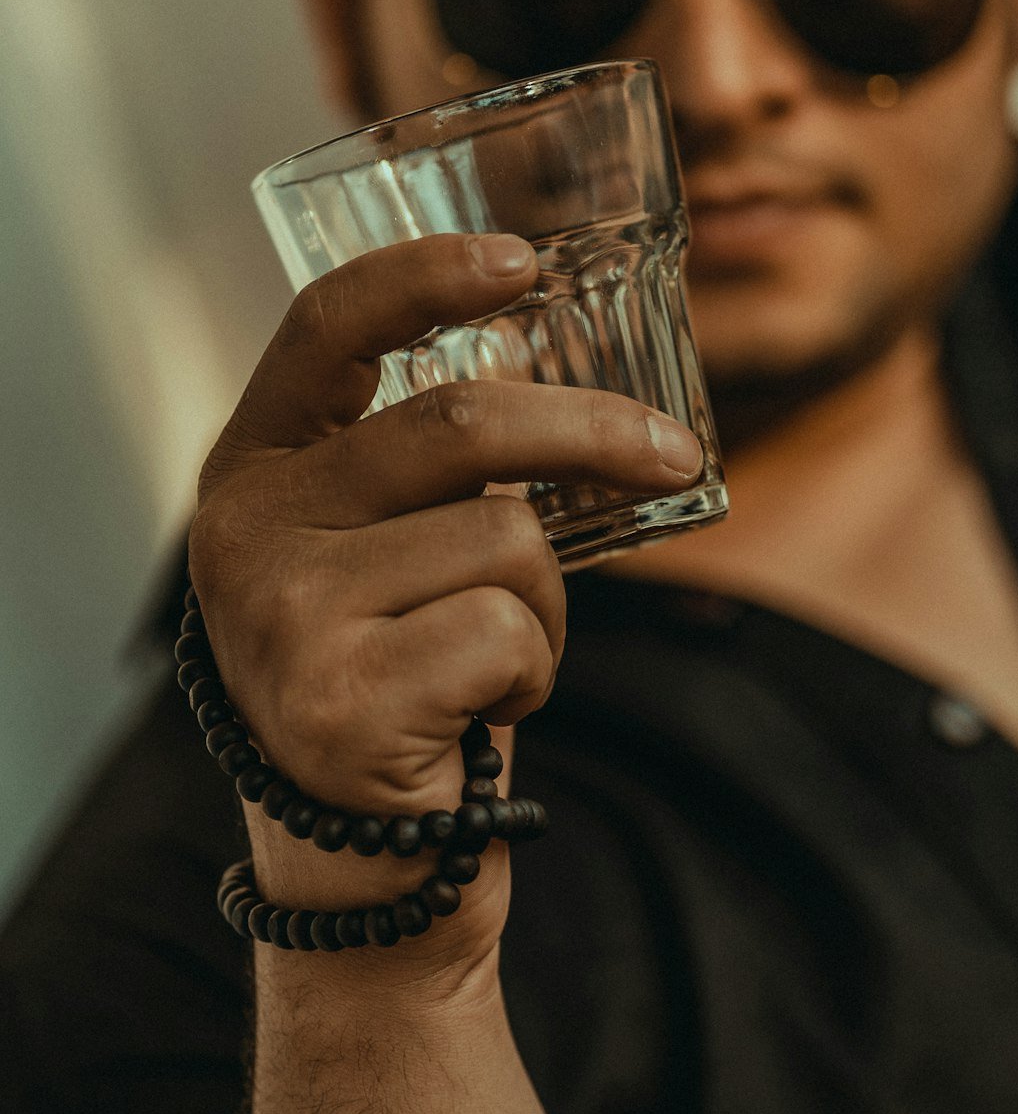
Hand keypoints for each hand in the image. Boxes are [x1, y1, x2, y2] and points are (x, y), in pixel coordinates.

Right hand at [188, 231, 702, 972]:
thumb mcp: (387, 551)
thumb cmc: (398, 673)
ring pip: (504, 538)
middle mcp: (247, 529)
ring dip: (547, 602)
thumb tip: (551, 380)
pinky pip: (506, 631)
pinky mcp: (336, 699)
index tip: (521, 261)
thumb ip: (431, 471)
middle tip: (674, 455)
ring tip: (501, 655)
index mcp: (259, 470)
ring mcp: (282, 613)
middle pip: (459, 422)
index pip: (328, 327)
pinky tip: (482, 707)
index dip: (426, 274)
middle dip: (594, 432)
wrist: (364, 852)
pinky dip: (533, 667)